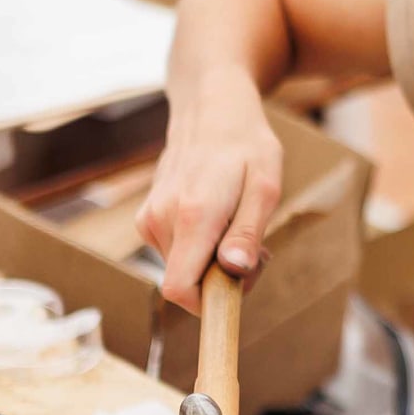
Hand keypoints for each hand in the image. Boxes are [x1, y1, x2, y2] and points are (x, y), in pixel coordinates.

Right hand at [138, 76, 283, 307]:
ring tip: (237, 223)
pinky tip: (218, 218)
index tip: (238, 290)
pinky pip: (176, 254)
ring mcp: (150, 220)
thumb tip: (233, 272)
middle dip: (223, 280)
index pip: (179, 290)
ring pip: (183, 270)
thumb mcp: (265, 186)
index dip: (208, 305)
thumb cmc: (246, 145)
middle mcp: (162, 220)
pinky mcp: (148, 220)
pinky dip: (200, 249)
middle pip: (187, 285)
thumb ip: (247, 232)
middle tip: (255, 248)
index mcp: (193, 216)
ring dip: (213, 262)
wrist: (210, 108)